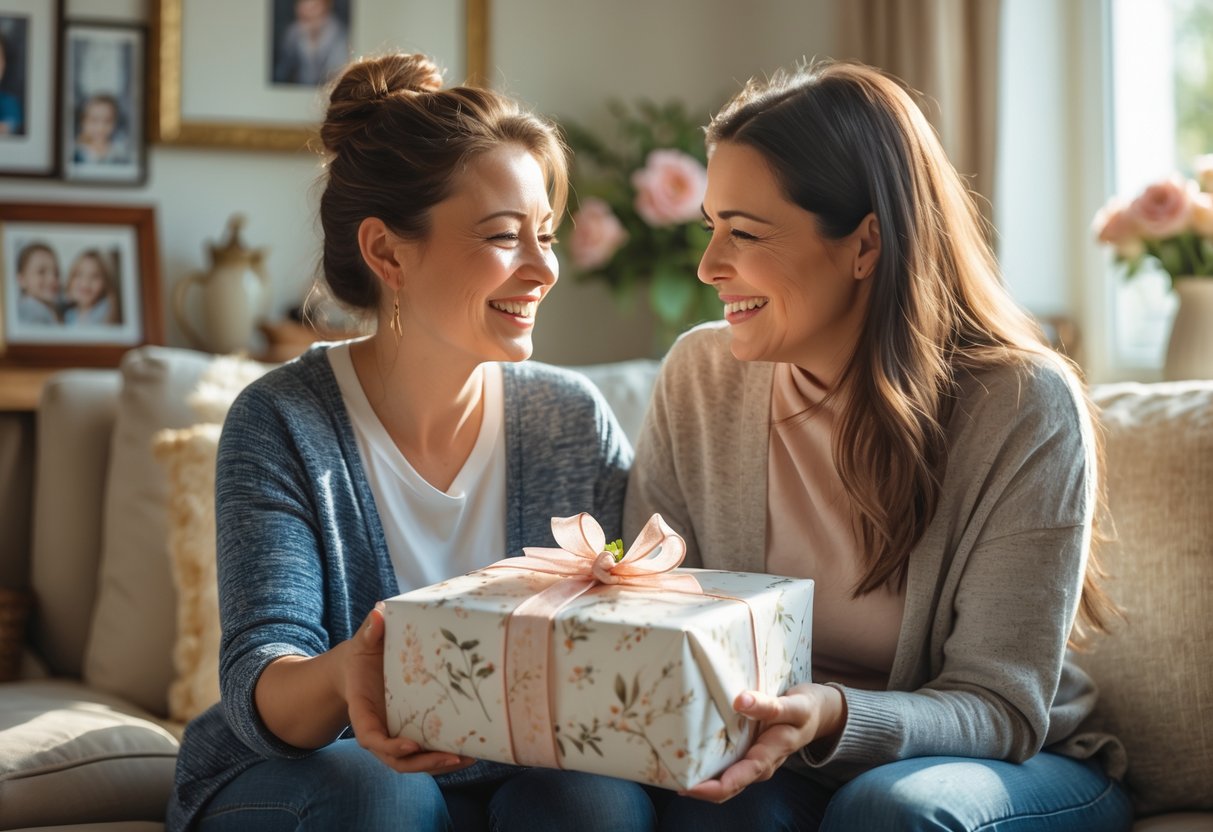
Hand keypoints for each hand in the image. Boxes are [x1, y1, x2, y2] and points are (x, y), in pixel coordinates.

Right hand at [344, 602, 475, 774]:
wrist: (359, 670)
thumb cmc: (363, 655)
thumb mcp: (363, 642)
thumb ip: (370, 631)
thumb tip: (379, 612)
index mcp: (363, 712)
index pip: (371, 737)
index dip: (389, 746)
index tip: (410, 745)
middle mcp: (380, 730)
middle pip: (397, 760)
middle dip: (424, 763)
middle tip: (452, 758)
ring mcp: (396, 735)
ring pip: (414, 762)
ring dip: (439, 764)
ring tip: (470, 758)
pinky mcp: (411, 733)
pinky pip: (426, 750)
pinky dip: (445, 754)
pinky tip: (471, 750)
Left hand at [681, 682, 844, 802]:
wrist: (820, 713)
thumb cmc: (805, 709)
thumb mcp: (794, 706)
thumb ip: (769, 706)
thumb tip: (740, 700)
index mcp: (769, 758)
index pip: (737, 781)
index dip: (712, 788)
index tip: (688, 787)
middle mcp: (758, 765)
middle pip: (725, 787)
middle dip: (698, 788)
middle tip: (668, 777)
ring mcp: (752, 760)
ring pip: (724, 778)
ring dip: (700, 777)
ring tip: (671, 767)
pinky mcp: (748, 751)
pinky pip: (725, 764)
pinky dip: (706, 763)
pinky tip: (687, 753)